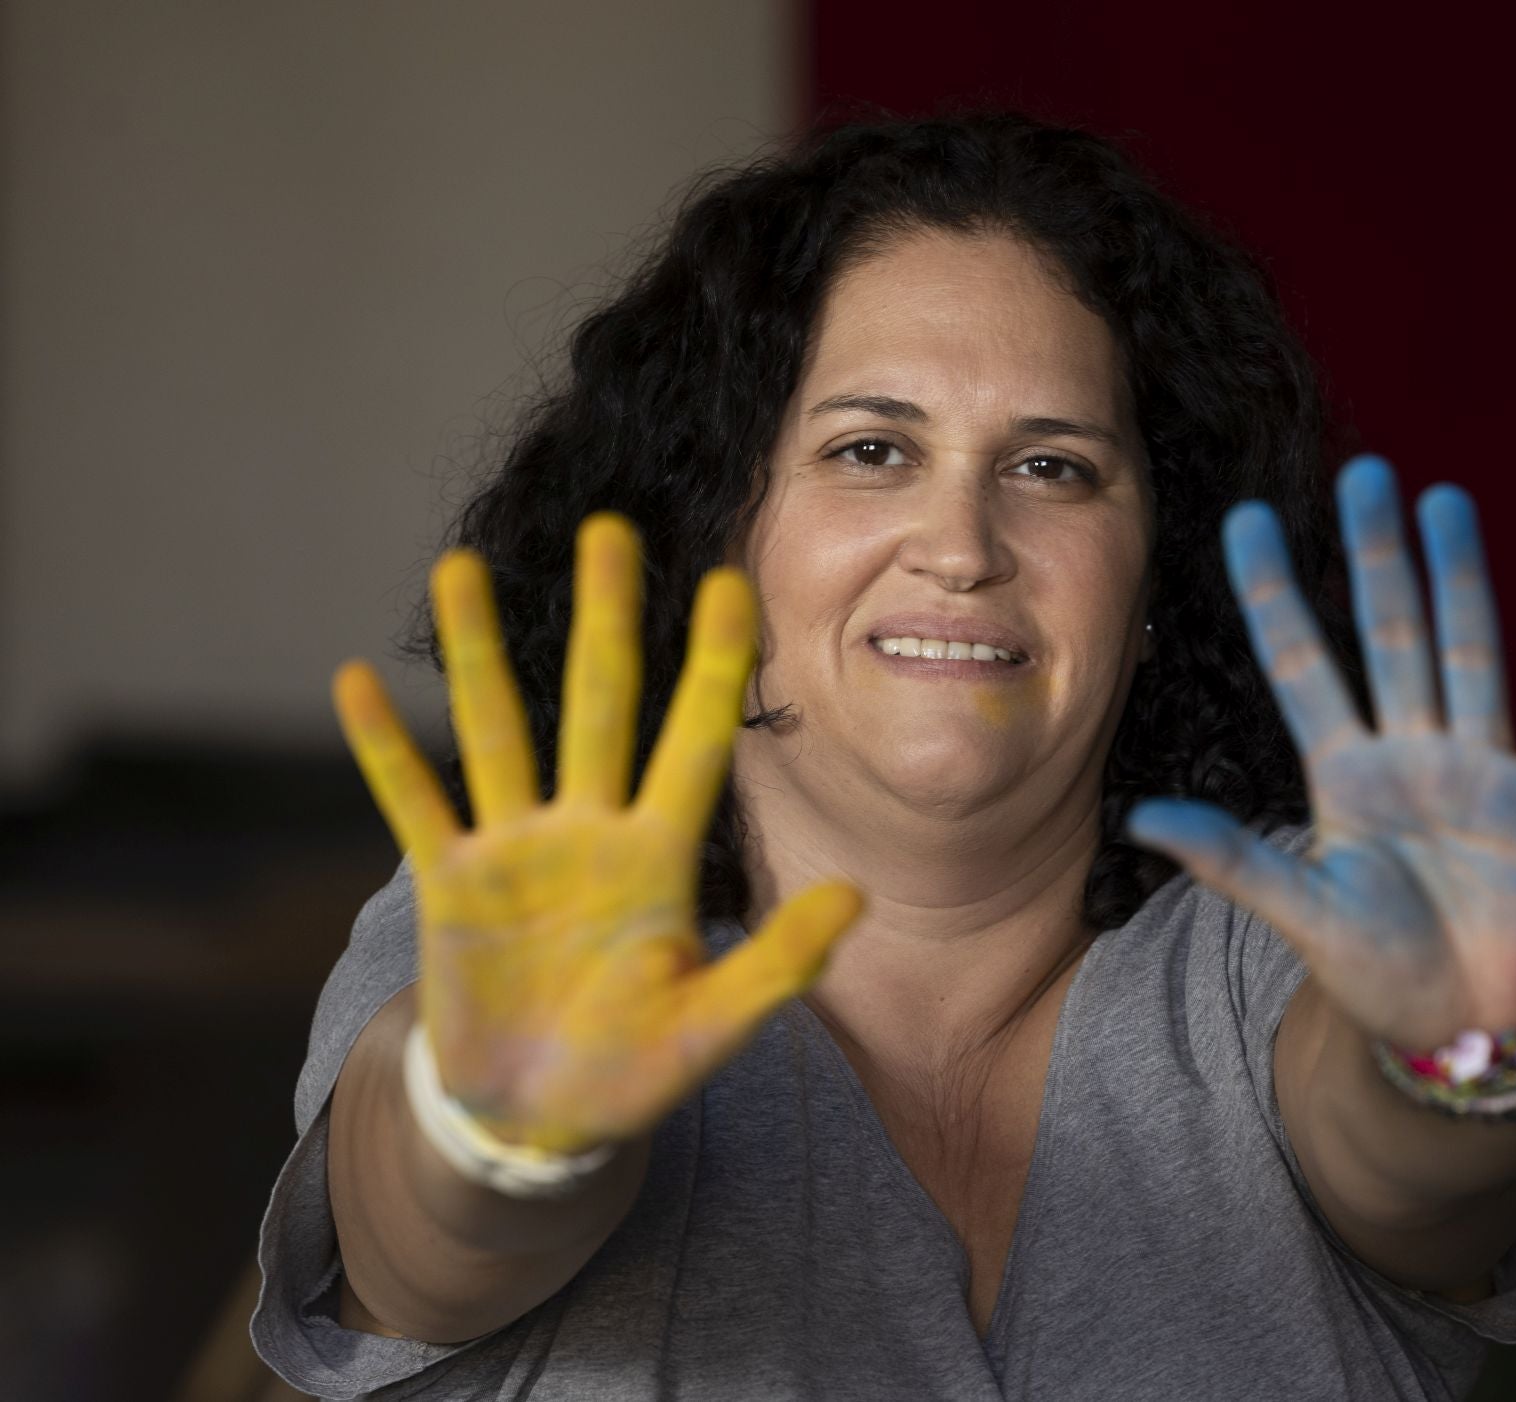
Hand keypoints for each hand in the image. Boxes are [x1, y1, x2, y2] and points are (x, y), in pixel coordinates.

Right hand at [332, 513, 862, 1153]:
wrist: (541, 1120)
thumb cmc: (635, 1070)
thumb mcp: (711, 1027)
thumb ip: (778, 964)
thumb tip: (857, 897)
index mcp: (661, 858)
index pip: (695, 742)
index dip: (714, 667)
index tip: (735, 582)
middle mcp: (589, 833)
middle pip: (598, 705)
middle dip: (606, 620)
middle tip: (614, 529)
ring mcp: (515, 852)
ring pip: (495, 733)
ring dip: (476, 655)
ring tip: (462, 567)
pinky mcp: (450, 886)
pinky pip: (414, 805)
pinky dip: (385, 751)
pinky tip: (355, 682)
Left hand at [1128, 455, 1515, 1050]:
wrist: (1468, 1034)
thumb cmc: (1379, 975)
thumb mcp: (1300, 911)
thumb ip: (1230, 859)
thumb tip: (1138, 818)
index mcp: (1343, 774)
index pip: (1301, 664)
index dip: (1276, 594)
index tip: (1247, 520)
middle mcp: (1409, 754)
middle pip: (1389, 635)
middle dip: (1376, 557)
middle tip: (1364, 471)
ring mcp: (1480, 771)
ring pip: (1468, 655)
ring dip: (1461, 581)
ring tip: (1446, 502)